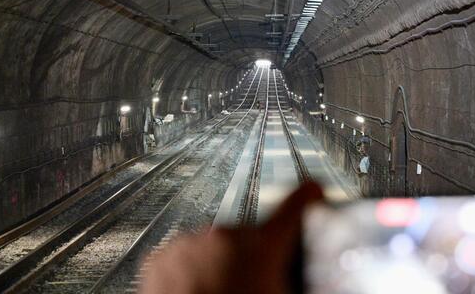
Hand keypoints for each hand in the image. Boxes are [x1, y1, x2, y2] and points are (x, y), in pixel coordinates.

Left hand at [139, 182, 323, 293]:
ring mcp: (191, 244)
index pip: (296, 208)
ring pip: (214, 246)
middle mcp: (226, 237)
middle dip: (250, 257)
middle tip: (249, 288)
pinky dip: (191, 269)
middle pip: (248, 237)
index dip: (308, 197)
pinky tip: (198, 293)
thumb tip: (303, 283)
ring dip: (219, 263)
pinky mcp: (161, 257)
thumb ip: (292, 281)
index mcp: (262, 248)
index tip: (313, 190)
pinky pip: (184, 255)